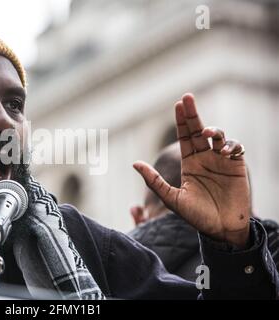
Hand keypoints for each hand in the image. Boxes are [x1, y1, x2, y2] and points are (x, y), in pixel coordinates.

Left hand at [133, 93, 249, 247]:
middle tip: (187, 98)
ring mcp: (221, 161)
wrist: (220, 230)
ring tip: (205, 132)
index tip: (178, 104)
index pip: (184, 137)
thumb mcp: (172, 198)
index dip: (182, 120)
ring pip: (218, 136)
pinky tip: (224, 149)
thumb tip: (134, 163)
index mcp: (189, 163)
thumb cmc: (196, 216)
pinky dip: (231, 145)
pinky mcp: (236, 167)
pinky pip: (235, 149)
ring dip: (213, 130)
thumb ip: (154, 181)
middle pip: (198, 130)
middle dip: (193, 114)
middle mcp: (205, 158)